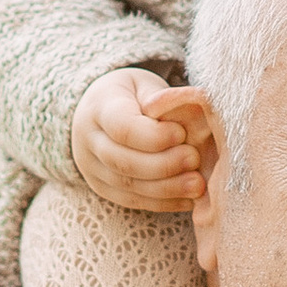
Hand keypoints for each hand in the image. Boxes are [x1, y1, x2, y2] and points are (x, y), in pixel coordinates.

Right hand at [71, 70, 212, 213]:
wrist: (98, 110)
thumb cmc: (131, 95)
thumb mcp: (144, 84)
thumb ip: (161, 98)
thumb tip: (190, 110)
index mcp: (98, 108)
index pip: (122, 127)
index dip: (153, 136)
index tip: (181, 134)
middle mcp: (88, 140)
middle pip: (122, 161)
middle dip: (163, 165)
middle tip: (194, 160)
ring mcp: (92, 168)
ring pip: (127, 186)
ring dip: (165, 189)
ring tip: (197, 185)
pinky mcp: (102, 188)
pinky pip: (131, 201)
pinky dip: (161, 203)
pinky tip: (187, 200)